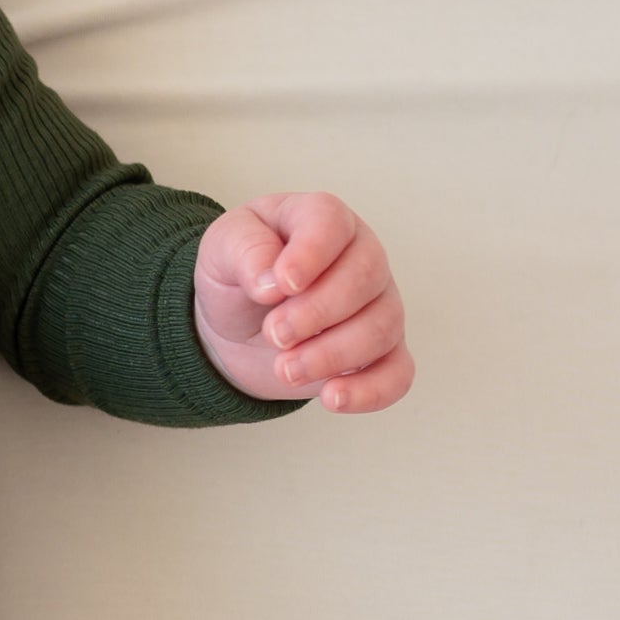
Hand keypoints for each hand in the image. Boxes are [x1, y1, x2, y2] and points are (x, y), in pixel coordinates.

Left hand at [192, 192, 413, 411]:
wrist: (237, 326)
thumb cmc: (240, 275)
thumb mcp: (222, 249)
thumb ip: (243, 250)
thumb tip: (270, 279)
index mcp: (320, 221)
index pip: (331, 224)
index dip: (310, 254)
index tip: (281, 285)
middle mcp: (361, 257)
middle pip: (365, 277)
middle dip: (316, 313)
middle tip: (274, 334)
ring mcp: (376, 305)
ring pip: (381, 328)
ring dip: (331, 355)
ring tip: (285, 370)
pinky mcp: (378, 353)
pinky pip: (397, 373)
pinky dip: (370, 391)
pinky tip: (332, 399)